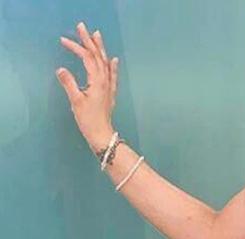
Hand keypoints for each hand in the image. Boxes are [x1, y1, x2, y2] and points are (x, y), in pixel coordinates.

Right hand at [56, 22, 117, 151]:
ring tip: (97, 35)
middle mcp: (105, 81)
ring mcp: (109, 87)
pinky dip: (112, 66)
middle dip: (89, 41)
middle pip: (97, 56)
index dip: (75, 47)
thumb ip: (69, 84)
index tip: (63, 40)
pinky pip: (112, 76)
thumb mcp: (76, 101)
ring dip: (100, 48)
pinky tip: (113, 60)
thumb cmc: (88, 120)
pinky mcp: (109, 94)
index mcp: (97, 81)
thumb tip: (61, 70)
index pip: (86, 58)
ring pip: (105, 63)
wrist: (102, 135)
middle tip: (82, 27)